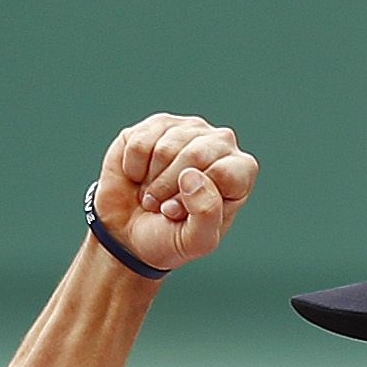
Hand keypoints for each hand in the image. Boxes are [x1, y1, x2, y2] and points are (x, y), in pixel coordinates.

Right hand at [91, 113, 258, 273]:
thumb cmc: (169, 237)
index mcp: (238, 172)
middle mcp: (219, 143)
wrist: (128, 233)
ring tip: (153, 194)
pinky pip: (140, 143)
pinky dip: (133, 168)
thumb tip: (192, 175)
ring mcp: (188, 129)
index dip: (199, 197)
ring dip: (152, 181)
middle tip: (163, 207)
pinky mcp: (156, 125)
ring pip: (166, 148)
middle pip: (196, 155)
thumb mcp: (195, 241)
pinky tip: (140, 176)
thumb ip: (207, 214)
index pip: (226, 172)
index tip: (184, 213)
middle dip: (170, 189)